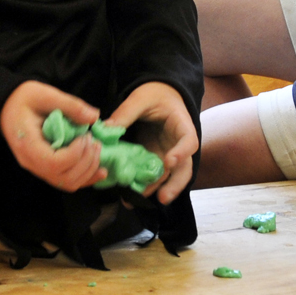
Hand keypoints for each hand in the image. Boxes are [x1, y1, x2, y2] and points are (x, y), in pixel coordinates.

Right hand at [0, 81, 103, 191]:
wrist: (7, 107)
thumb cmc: (23, 99)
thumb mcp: (44, 94)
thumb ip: (70, 105)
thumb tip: (94, 117)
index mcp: (28, 144)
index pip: (53, 163)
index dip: (74, 154)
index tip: (84, 136)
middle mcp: (31, 162)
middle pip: (63, 178)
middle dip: (86, 162)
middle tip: (95, 141)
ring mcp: (38, 168)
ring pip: (67, 183)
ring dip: (88, 170)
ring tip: (97, 149)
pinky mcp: (46, 168)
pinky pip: (67, 181)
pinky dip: (86, 178)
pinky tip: (100, 170)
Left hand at [108, 81, 198, 203]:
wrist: (158, 96)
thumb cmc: (155, 94)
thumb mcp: (141, 98)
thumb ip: (126, 112)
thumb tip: (106, 129)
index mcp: (182, 127)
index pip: (189, 142)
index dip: (181, 153)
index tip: (169, 162)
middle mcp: (178, 146)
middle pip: (183, 170)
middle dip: (174, 185)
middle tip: (162, 198)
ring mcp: (167, 155)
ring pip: (166, 178)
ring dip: (152, 190)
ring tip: (134, 200)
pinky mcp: (153, 160)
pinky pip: (149, 175)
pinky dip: (140, 185)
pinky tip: (126, 195)